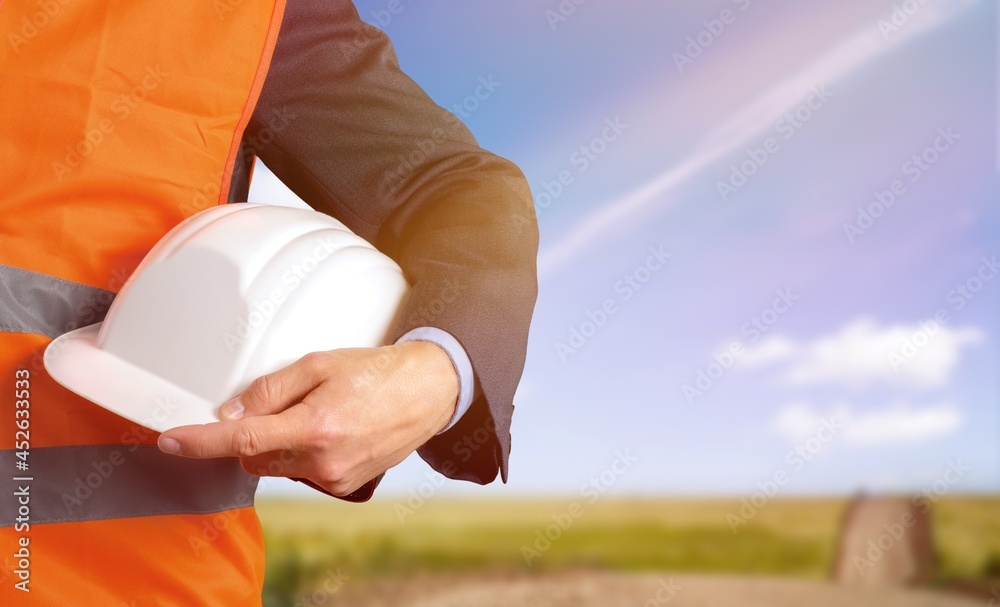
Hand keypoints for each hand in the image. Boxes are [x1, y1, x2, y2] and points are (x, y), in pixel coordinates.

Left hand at [156, 341, 458, 495]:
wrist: (428, 392)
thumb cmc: (378, 372)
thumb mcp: (320, 363)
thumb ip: (271, 389)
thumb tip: (232, 413)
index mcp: (315, 426)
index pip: (241, 440)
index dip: (199, 442)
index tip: (170, 440)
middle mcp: (323, 460)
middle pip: (254, 457)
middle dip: (252, 433)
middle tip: (281, 403)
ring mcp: (335, 478)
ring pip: (276, 466)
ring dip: (279, 443)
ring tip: (318, 413)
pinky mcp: (345, 486)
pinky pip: (302, 472)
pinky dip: (303, 453)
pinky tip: (332, 430)